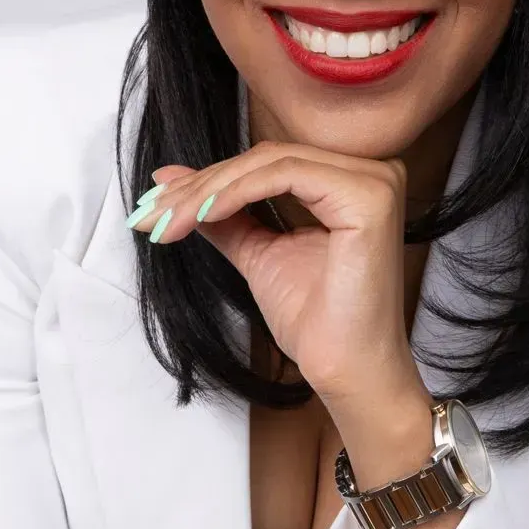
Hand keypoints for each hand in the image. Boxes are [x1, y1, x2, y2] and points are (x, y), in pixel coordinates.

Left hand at [127, 142, 425, 406]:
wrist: (344, 369)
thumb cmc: (317, 320)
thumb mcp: (257, 252)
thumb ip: (222, 214)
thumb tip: (170, 179)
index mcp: (351, 180)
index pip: (266, 163)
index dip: (206, 180)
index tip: (157, 203)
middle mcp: (373, 172)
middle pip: (266, 159)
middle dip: (199, 186)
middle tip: (152, 213)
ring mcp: (376, 180)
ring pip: (271, 163)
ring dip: (209, 191)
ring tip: (169, 221)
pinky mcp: (369, 196)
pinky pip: (286, 177)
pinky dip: (236, 193)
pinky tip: (204, 215)